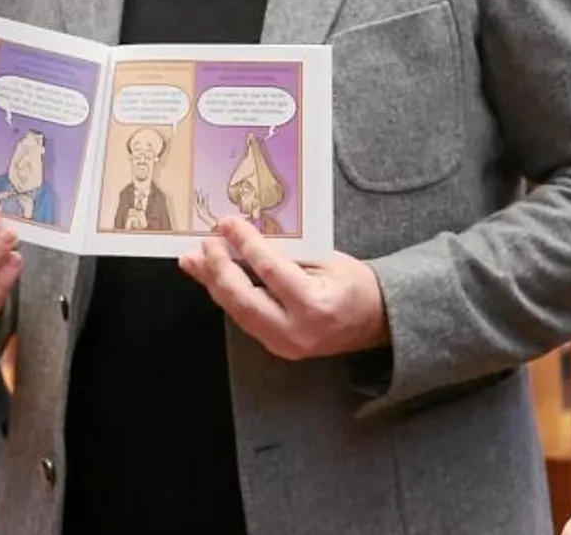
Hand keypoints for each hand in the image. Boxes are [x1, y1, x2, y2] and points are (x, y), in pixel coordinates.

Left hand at [178, 216, 387, 359]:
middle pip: (243, 298)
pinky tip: (215, 279)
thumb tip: (247, 238)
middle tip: (206, 243)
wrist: (374, 321)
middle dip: (219, 268)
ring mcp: (284, 345)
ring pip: (237, 312)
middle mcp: (295, 331)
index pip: (269, 270)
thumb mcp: (327, 261)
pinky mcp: (276, 347)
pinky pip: (245, 319)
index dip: (244, 244)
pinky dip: (228, 297)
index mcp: (313, 305)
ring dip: (214, 284)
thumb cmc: (355, 285)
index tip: (227, 224)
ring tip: (196, 261)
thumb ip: (288, 254)